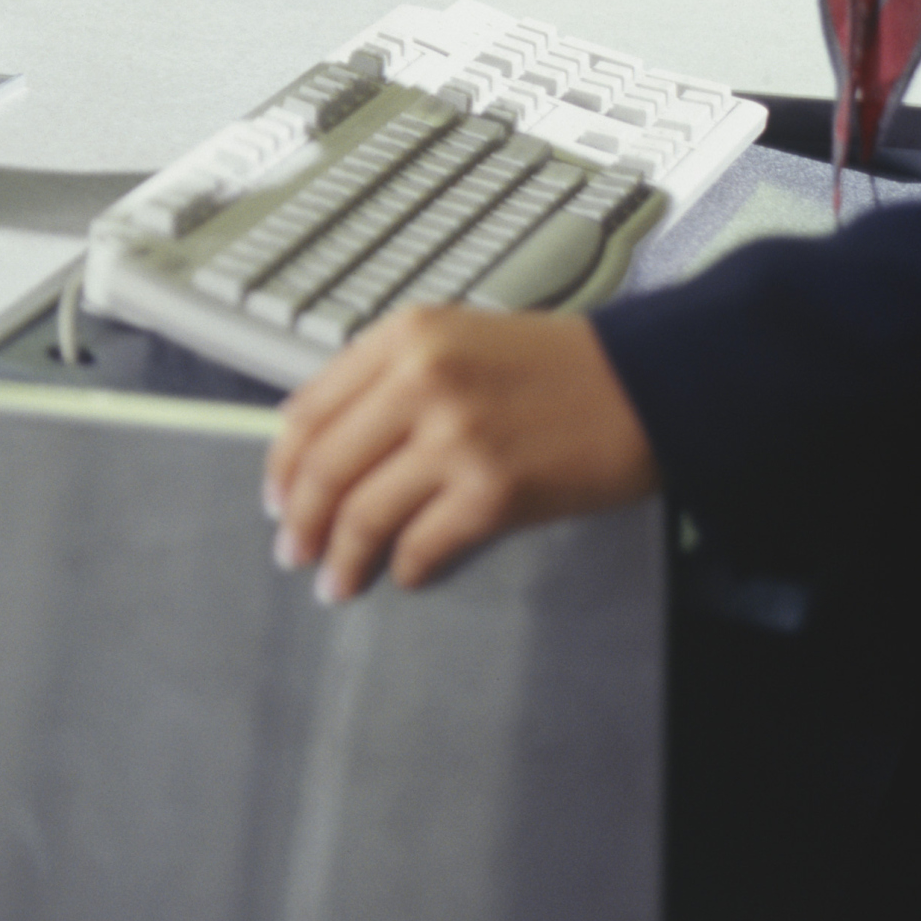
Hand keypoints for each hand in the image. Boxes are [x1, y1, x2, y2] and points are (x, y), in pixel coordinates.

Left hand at [266, 308, 657, 599]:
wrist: (646, 383)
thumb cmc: (550, 365)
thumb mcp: (454, 340)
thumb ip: (387, 377)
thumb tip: (319, 440)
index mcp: (403, 338)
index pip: (309, 409)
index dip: (282, 464)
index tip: (274, 497)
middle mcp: (420, 380)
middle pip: (326, 465)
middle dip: (300, 519)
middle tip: (290, 552)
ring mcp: (457, 437)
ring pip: (364, 510)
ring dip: (341, 556)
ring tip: (333, 582)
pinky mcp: (496, 490)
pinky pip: (422, 542)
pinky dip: (403, 566)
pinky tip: (400, 574)